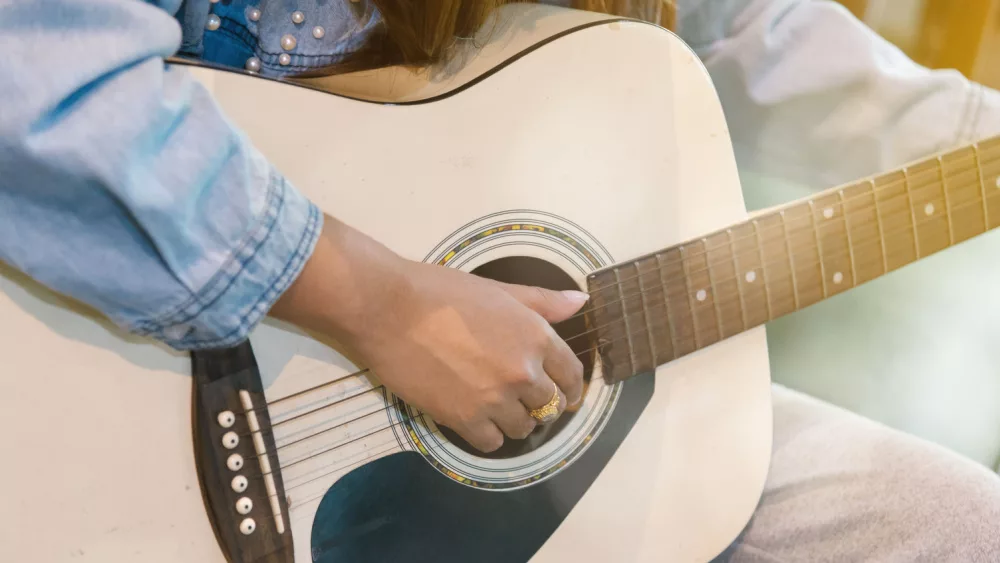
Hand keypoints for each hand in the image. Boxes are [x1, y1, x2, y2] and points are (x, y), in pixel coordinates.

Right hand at [271, 215, 587, 451]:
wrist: (388, 309)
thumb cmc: (440, 291)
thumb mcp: (498, 290)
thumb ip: (542, 301)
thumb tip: (580, 302)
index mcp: (536, 336)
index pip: (571, 374)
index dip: (572, 389)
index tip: (567, 396)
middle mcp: (523, 371)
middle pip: (549, 405)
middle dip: (539, 404)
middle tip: (521, 400)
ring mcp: (495, 398)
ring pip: (522, 427)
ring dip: (513, 421)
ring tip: (495, 409)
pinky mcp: (464, 419)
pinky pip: (491, 443)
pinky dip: (486, 435)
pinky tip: (474, 420)